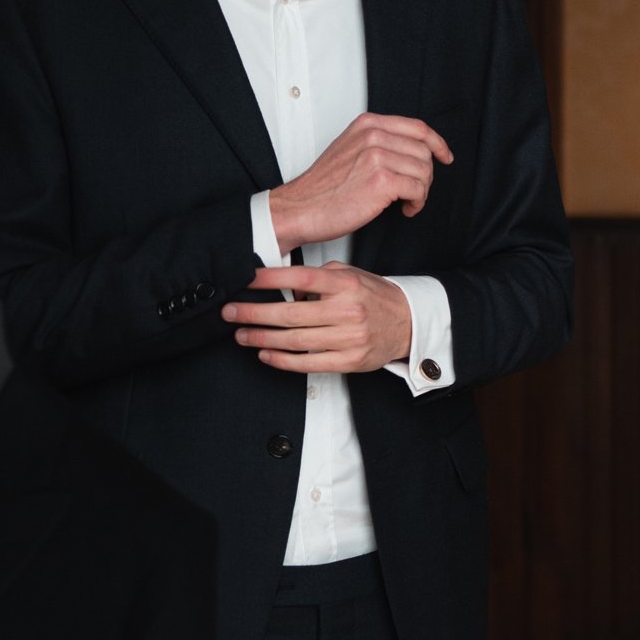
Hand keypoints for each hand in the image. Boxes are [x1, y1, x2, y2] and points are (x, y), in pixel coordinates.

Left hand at [223, 263, 411, 373]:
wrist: (409, 324)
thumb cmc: (375, 298)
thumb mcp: (353, 276)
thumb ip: (320, 277)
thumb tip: (283, 285)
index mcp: (347, 285)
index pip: (302, 279)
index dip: (270, 279)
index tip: (245, 279)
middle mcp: (348, 310)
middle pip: (290, 313)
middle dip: (254, 313)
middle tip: (230, 312)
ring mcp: (349, 338)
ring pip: (295, 340)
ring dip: (262, 338)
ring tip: (242, 335)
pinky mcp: (350, 361)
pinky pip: (308, 363)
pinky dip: (282, 360)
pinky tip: (265, 354)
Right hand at [269, 113, 453, 252]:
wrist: (300, 209)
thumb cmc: (324, 187)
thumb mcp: (350, 148)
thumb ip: (379, 141)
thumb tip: (415, 148)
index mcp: (368, 124)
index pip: (418, 127)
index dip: (438, 143)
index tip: (446, 156)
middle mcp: (373, 135)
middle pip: (425, 152)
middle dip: (425, 175)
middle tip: (412, 191)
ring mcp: (377, 156)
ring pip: (424, 172)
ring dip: (421, 192)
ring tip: (405, 201)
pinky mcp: (382, 180)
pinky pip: (419, 190)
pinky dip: (417, 203)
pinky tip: (404, 209)